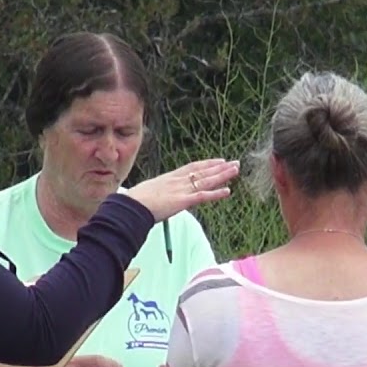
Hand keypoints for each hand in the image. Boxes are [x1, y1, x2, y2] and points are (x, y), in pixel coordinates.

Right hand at [125, 159, 239, 221]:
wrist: (131, 206)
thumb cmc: (134, 202)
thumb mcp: (147, 193)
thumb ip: (156, 194)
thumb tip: (154, 198)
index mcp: (169, 177)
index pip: (192, 167)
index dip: (207, 164)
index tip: (218, 161)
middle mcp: (177, 180)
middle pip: (203, 171)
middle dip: (220, 167)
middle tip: (234, 163)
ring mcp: (181, 190)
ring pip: (206, 180)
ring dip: (222, 175)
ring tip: (236, 170)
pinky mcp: (182, 201)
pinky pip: (203, 196)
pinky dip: (216, 193)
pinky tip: (227, 191)